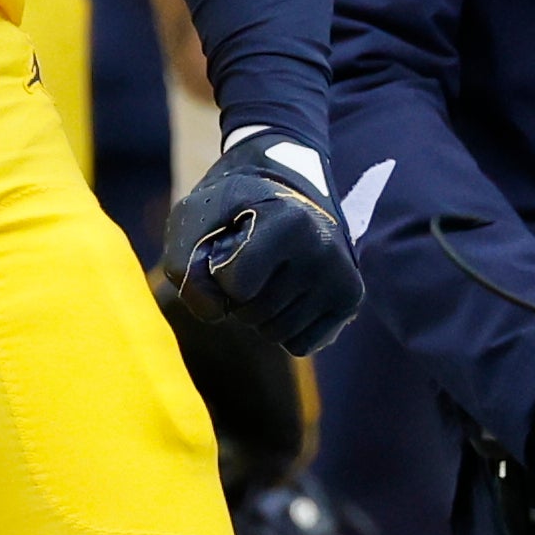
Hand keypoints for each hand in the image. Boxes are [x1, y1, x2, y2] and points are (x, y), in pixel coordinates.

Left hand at [159, 132, 363, 353]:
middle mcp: (324, 249)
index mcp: (290, 221)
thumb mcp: (197, 215)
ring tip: (269, 273)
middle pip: (252, 313)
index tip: (228, 245)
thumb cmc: (233, 208)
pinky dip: (285, 328)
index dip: (218, 273)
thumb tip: (212, 312)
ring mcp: (342, 277)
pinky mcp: (350, 300)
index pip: (234, 285)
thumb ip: (184, 262)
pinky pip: (300, 345)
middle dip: (239, 295)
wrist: (285, 190)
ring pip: (275, 333)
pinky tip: (288, 292)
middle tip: (250, 259)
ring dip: (260, 313)